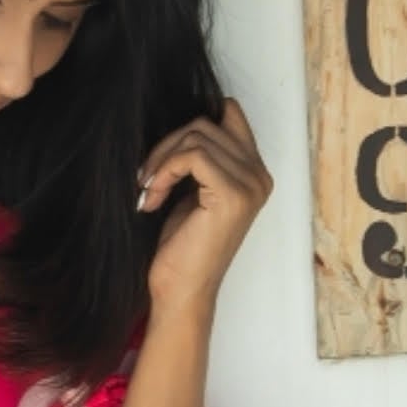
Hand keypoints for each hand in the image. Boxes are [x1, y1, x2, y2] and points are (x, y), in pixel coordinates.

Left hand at [136, 98, 273, 317]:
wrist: (183, 292)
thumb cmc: (185, 249)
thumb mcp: (195, 193)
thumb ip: (203, 159)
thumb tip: (189, 125)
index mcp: (255, 175)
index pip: (230, 115)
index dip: (190, 129)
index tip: (164, 161)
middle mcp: (260, 177)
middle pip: (208, 125)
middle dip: (168, 146)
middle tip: (147, 179)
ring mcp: (249, 185)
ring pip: (197, 136)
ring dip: (162, 160)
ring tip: (150, 190)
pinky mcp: (231, 194)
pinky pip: (191, 155)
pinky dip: (165, 170)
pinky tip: (153, 197)